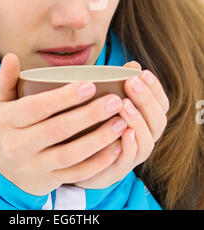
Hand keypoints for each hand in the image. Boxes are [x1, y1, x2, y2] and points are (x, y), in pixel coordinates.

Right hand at [0, 53, 131, 195]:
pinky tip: (116, 148)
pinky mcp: (48, 181)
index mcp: (7, 121)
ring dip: (99, 139)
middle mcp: (17, 145)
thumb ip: (6, 80)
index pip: (37, 107)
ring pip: (71, 154)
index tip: (91, 85)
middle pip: (58, 129)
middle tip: (115, 101)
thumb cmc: (6, 129)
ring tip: (121, 121)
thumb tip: (12, 56)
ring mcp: (33, 166)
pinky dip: (98, 162)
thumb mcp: (0, 104)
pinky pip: (76, 174)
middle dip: (89, 115)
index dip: (64, 97)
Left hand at [74, 61, 168, 188]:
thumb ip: (119, 85)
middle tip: (131, 83)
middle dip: (145, 100)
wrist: (73, 158)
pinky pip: (128, 161)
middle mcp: (144, 138)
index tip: (143, 72)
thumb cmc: (94, 122)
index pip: (161, 104)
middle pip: (157, 121)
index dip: (155, 89)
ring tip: (124, 105)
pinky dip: (129, 147)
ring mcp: (132, 156)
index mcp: (145, 120)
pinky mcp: (116, 171)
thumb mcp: (105, 100)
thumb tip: (132, 64)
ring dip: (137, 121)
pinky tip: (124, 133)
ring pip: (146, 141)